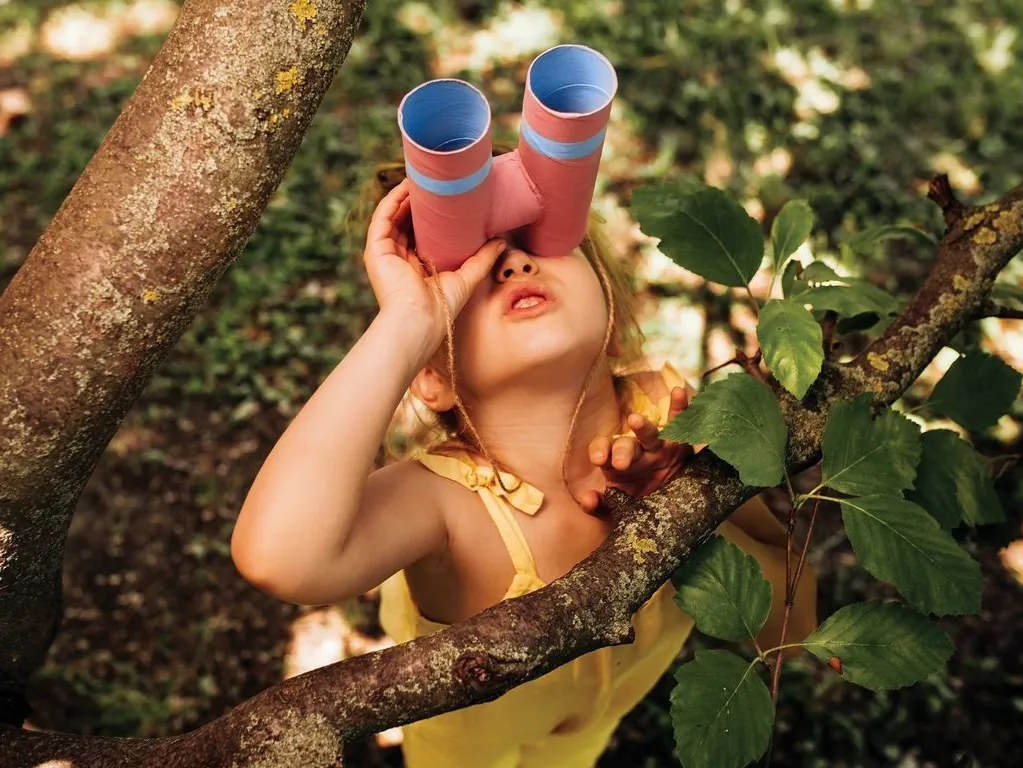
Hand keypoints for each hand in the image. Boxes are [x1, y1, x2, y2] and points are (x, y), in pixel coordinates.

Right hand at [363, 179, 505, 348]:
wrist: (420, 320)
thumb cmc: (442, 307)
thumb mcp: (466, 277)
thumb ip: (482, 258)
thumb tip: (501, 240)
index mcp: (416, 267)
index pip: (421, 234)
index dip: (431, 215)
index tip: (446, 197)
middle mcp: (398, 260)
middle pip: (406, 222)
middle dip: (418, 202)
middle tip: (433, 182)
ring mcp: (385, 255)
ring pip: (393, 217)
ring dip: (404, 196)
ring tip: (420, 178)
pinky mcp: (375, 251)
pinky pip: (382, 219)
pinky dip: (392, 201)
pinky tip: (405, 188)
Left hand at [578, 387, 691, 513]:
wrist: (670, 501)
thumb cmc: (637, 499)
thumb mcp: (619, 506)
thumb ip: (601, 505)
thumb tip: (588, 500)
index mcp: (616, 461)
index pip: (604, 450)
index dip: (600, 451)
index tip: (598, 460)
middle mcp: (636, 449)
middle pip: (625, 445)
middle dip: (621, 451)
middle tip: (620, 462)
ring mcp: (658, 446)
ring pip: (650, 435)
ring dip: (643, 428)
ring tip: (634, 421)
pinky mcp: (679, 443)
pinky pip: (679, 422)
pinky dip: (680, 406)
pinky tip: (678, 392)